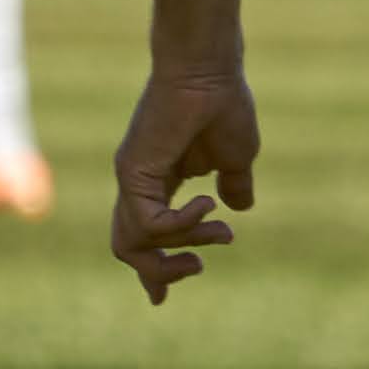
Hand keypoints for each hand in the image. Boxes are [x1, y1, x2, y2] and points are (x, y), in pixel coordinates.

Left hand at [109, 66, 260, 304]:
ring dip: (183, 248)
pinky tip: (209, 207)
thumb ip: (234, 185)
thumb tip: (241, 208)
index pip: (142, 235)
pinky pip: (152, 224)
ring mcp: (131, 178)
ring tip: (220, 236)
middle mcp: (137, 183)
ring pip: (135, 243)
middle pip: (128, 248)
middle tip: (200, 265)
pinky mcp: (134, 172)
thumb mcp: (236, 157)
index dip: (152, 269)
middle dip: (163, 271)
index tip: (160, 299)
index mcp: (156, 180)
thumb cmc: (224, 103)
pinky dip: (183, 225)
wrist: (210, 69)